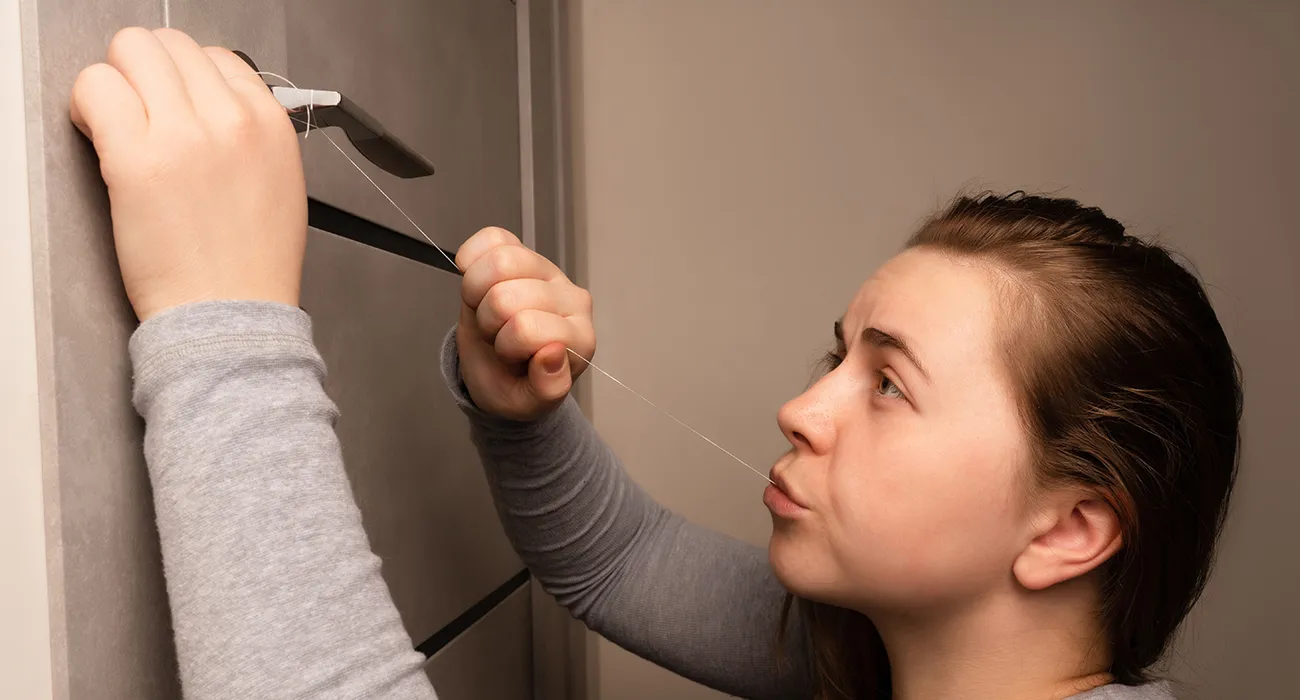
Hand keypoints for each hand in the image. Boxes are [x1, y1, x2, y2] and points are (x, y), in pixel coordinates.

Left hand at [69, 27, 306, 320]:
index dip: (188, 80)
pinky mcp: (137, 158)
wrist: (231, 314)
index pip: (218, 58)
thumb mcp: (281, 184)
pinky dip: (87, 102)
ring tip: (116, 121)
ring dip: (116, 80)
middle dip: (147, 72)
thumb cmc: (252, 266)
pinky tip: (98, 134)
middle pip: (170, 44)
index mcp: (270, 124)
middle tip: (139, 110)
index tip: (174, 105)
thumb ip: (251, 134)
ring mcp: (183, 135)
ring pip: (130, 50)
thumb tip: (208, 105)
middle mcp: (230, 120)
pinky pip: (96, 88)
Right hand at [456, 227, 594, 420]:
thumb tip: (553, 352)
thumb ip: (546, 388)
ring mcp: (548, 270)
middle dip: (490, 322)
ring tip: (490, 313)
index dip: (507, 346)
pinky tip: (480, 285)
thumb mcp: (529, 404)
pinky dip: (472, 261)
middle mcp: (571, 299)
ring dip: (479, 292)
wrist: (499, 368)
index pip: (527, 328)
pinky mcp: (524, 251)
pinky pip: (491, 238)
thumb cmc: (516, 384)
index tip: (513, 358)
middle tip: (499, 336)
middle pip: (507, 295)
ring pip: (501, 260)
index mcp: (579, 339)